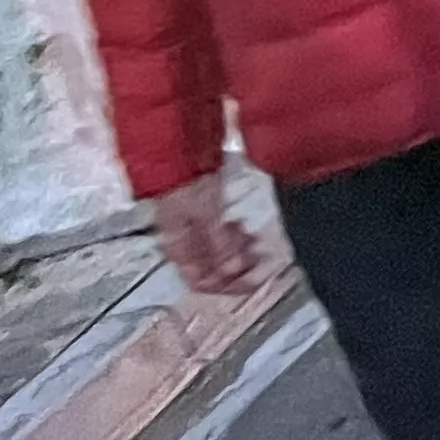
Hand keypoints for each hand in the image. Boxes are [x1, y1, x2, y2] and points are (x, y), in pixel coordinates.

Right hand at [152, 176, 261, 296]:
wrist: (178, 154)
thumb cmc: (186, 181)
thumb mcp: (207, 215)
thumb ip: (220, 245)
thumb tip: (233, 271)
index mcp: (178, 250)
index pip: (201, 282)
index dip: (230, 285)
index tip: (255, 279)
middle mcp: (182, 245)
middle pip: (211, 271)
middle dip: (239, 269)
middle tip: (261, 260)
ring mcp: (190, 231)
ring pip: (216, 255)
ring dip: (238, 253)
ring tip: (254, 242)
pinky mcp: (200, 217)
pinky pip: (217, 238)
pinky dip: (233, 239)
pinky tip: (243, 230)